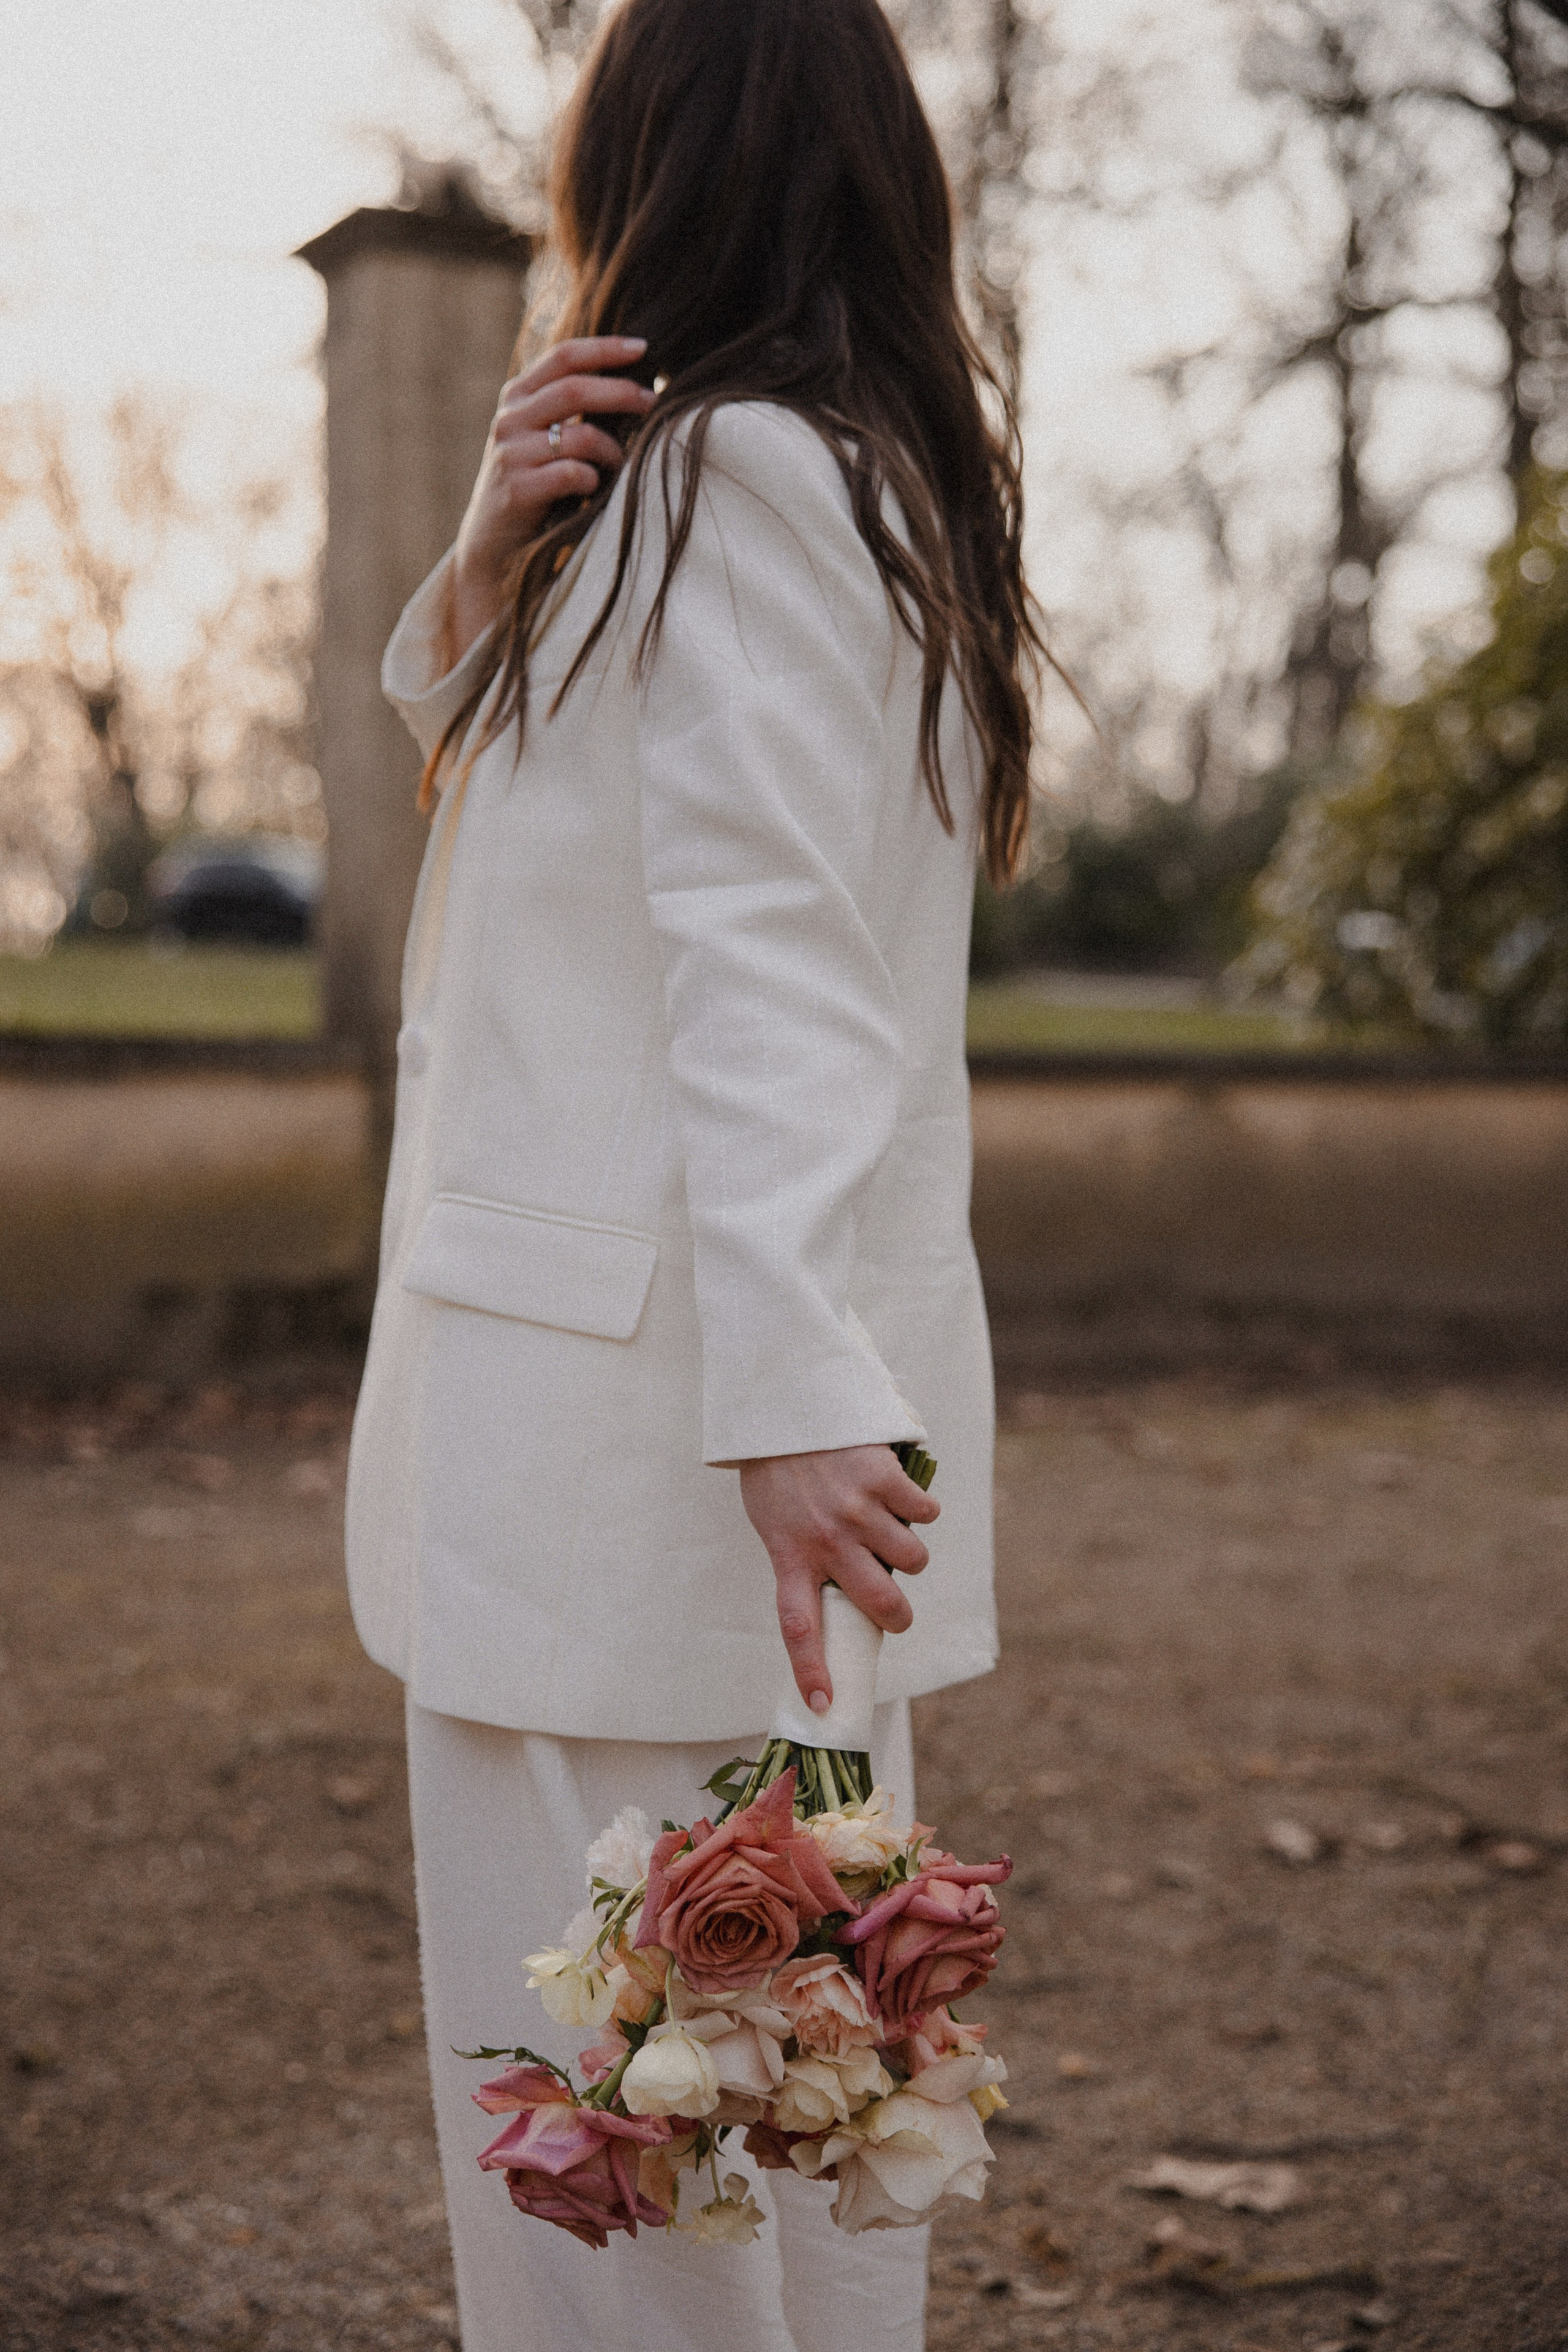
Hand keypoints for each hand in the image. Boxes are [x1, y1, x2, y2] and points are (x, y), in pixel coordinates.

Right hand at [447, 336, 657, 662]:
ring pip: (580, 435)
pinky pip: (572, 474)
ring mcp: (510, 454)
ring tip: (622, 466)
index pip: (563, 357)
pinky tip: (594, 491)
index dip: (605, 349)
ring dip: (612, 451)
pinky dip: (593, 480)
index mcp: (517, 397)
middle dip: (622, 393)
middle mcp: (509, 419)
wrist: (493, 546)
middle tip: (654, 402)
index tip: (643, 348)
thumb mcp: (542, 438)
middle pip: (575, 389)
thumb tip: (632, 385)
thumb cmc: (534, 487)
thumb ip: (567, 408)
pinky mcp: (517, 490)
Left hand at [738, 1446, 939, 1717]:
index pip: (799, 1627)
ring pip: (912, 1559)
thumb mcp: (774, 1521)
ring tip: (891, 1531)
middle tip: (896, 1610)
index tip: (823, 1706)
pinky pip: (924, 1513)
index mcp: (790, 1554)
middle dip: (898, 1616)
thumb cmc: (776, 1469)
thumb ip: (802, 1557)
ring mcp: (857, 1510)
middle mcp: (826, 1539)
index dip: (812, 1671)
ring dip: (910, 1553)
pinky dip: (921, 1510)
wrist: (783, 1402)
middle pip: (881, 1603)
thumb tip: (840, 1593)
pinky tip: (902, 1495)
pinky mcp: (883, 1478)